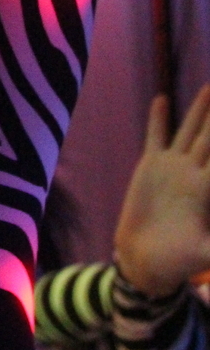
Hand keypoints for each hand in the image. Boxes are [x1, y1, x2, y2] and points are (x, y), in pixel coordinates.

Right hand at [113, 85, 209, 297]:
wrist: (145, 259)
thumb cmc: (178, 261)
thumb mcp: (206, 256)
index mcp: (205, 190)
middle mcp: (192, 173)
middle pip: (209, 139)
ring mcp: (172, 166)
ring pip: (189, 131)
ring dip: (199, 111)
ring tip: (209, 88)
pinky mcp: (150, 165)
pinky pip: (156, 136)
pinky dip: (158, 119)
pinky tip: (163, 99)